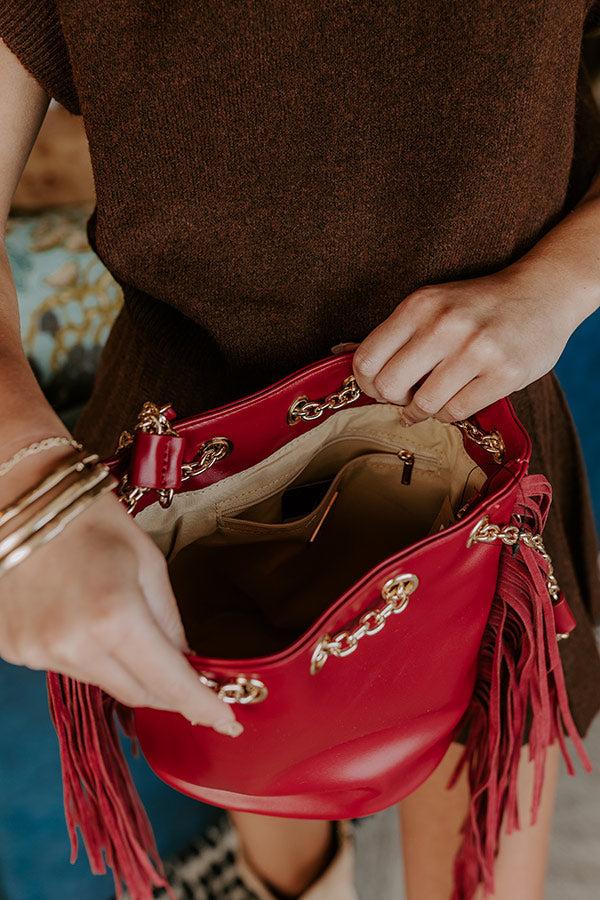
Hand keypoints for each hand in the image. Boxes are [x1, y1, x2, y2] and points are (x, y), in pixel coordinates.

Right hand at [0, 448, 241, 736]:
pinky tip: (83, 616)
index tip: (229, 722)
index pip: (169, 683)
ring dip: (126, 668)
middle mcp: (71, 646)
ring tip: (123, 623)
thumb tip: (186, 664)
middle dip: (169, 691)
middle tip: (191, 678)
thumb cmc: (90, 518)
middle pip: (137, 694)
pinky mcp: (14, 652)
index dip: (203, 707)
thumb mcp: (148, 561)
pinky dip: (88, 654)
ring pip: (103, 683)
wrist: (19, 498)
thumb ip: (170, 620)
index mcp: (114, 617)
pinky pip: (68, 668)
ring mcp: (37, 653)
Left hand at [352, 262, 575, 423]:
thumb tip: (338, 353)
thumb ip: (392, 333)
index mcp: (419, 306)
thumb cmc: (477, 305)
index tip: (380, 386)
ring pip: (424, 405)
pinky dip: (452, 412)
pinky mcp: (503, 374)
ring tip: (435, 398)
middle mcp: (445, 325)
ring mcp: (475, 350)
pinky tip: (459, 397)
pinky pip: (456, 412)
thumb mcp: (431, 305)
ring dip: (425, 410)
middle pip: (389, 387)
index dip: (367, 383)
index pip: (366, 360)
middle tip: (407, 397)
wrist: (543, 293)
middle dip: (394, 399)